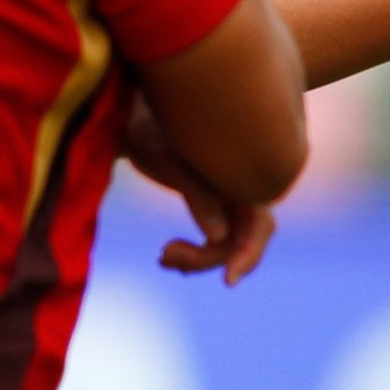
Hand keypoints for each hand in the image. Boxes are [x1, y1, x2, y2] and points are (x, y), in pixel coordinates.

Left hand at [120, 94, 276, 283]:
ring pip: (225, 244)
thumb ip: (199, 196)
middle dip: (209, 259)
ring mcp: (225, 195)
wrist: (129, 107)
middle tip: (165, 256)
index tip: (227, 281)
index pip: (260, 226)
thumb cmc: (147, 126)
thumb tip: (219, 236)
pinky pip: (211, 238)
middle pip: (242, 241)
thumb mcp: (169, 159)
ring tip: (162, 256)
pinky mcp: (206, 200)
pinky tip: (165, 254)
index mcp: (241, 174)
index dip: (247, 256)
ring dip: (198, 259)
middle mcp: (240, 186)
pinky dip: (192, 251)